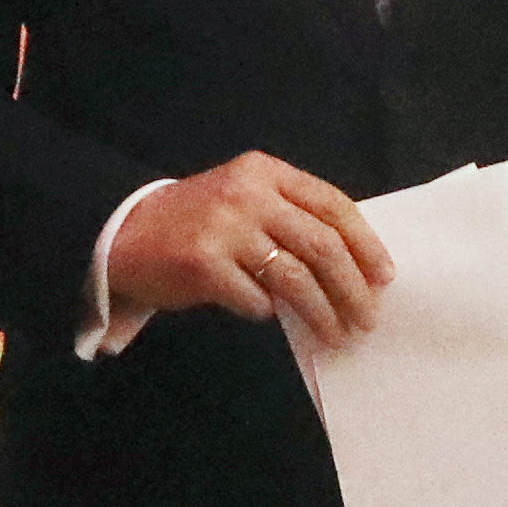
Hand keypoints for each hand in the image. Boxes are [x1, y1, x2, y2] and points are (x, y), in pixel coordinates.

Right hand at [108, 153, 388, 347]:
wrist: (123, 233)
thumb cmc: (196, 222)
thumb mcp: (244, 200)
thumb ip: (291, 218)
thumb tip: (353, 266)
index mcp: (265, 172)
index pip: (333, 205)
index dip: (366, 243)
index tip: (384, 277)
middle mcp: (248, 194)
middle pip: (322, 245)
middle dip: (352, 288)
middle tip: (368, 318)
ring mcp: (224, 228)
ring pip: (296, 278)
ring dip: (323, 312)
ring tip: (338, 334)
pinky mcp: (203, 264)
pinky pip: (255, 299)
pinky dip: (268, 312)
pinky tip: (270, 317)